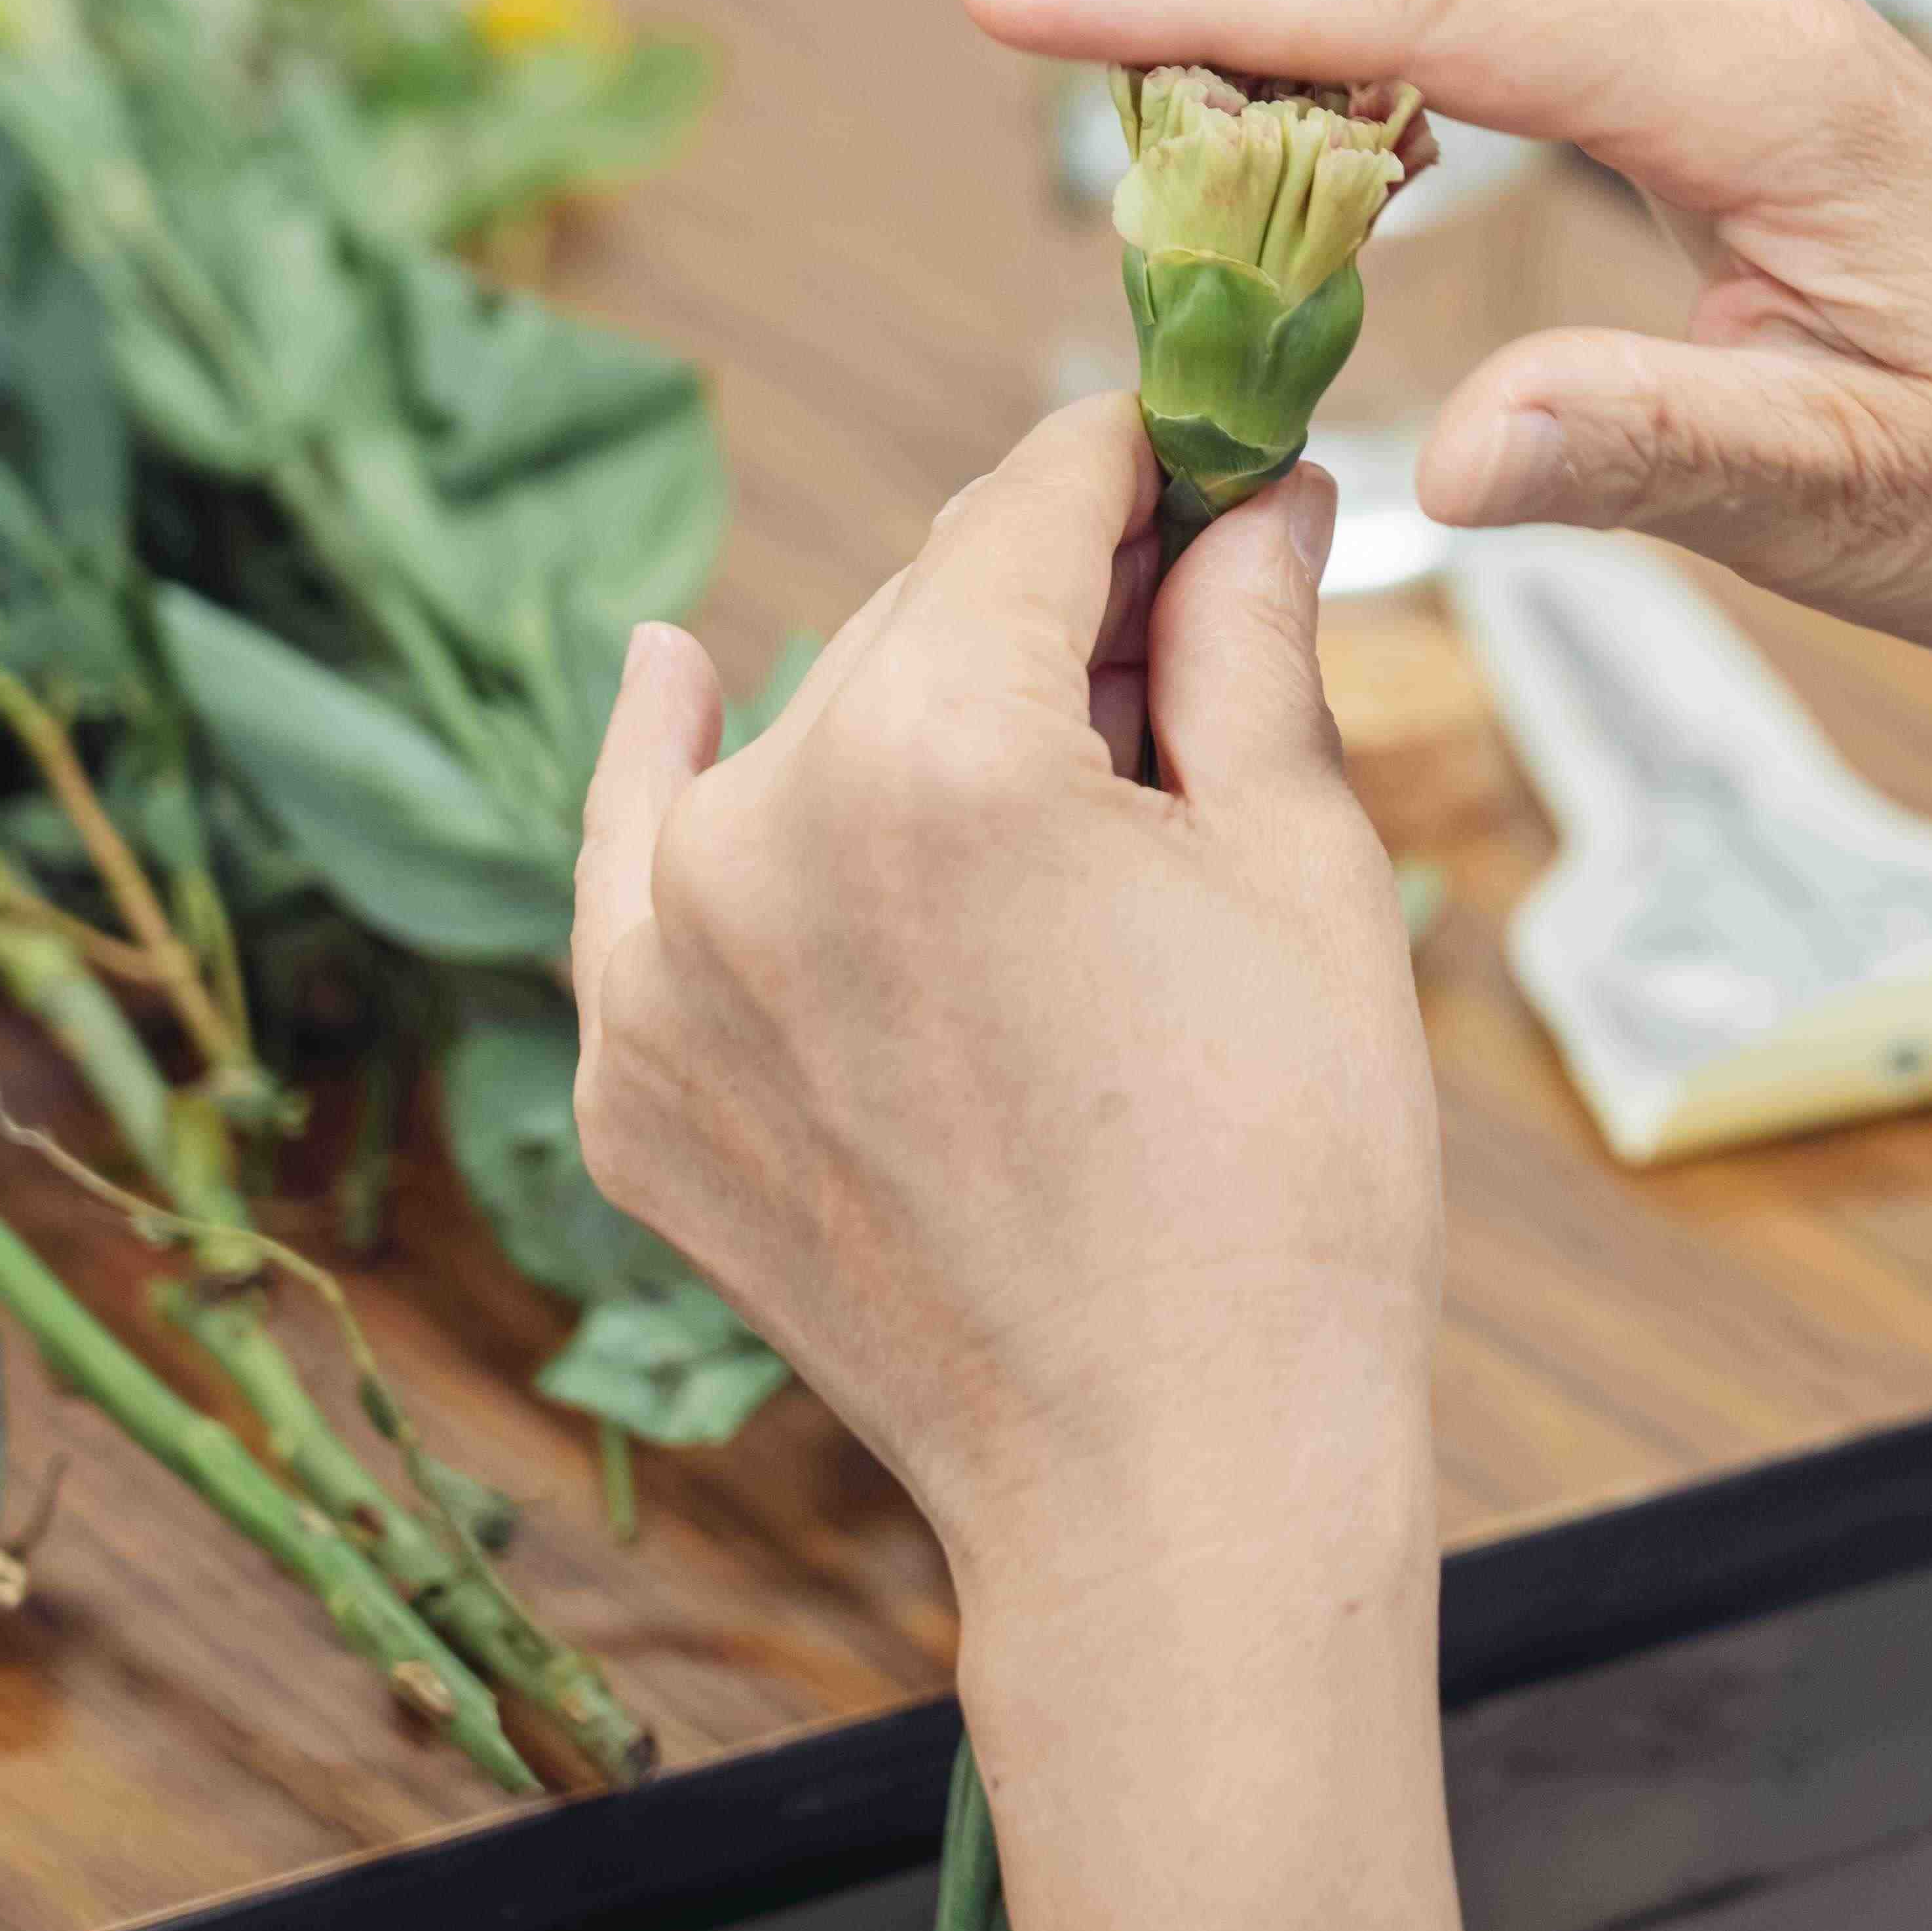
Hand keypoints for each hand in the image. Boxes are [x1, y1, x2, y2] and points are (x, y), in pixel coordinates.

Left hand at [565, 397, 1437, 1589]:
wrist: (1172, 1480)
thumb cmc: (1282, 1184)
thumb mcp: (1298, 866)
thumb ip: (1245, 644)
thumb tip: (1255, 499)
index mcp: (940, 751)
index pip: (1036, 508)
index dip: (1143, 463)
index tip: (1200, 450)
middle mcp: (760, 828)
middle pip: (924, 616)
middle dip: (1058, 603)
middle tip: (1188, 639)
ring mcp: (666, 966)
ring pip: (806, 736)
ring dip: (923, 714)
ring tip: (1064, 794)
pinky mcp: (633, 1084)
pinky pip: (643, 869)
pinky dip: (665, 764)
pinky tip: (673, 665)